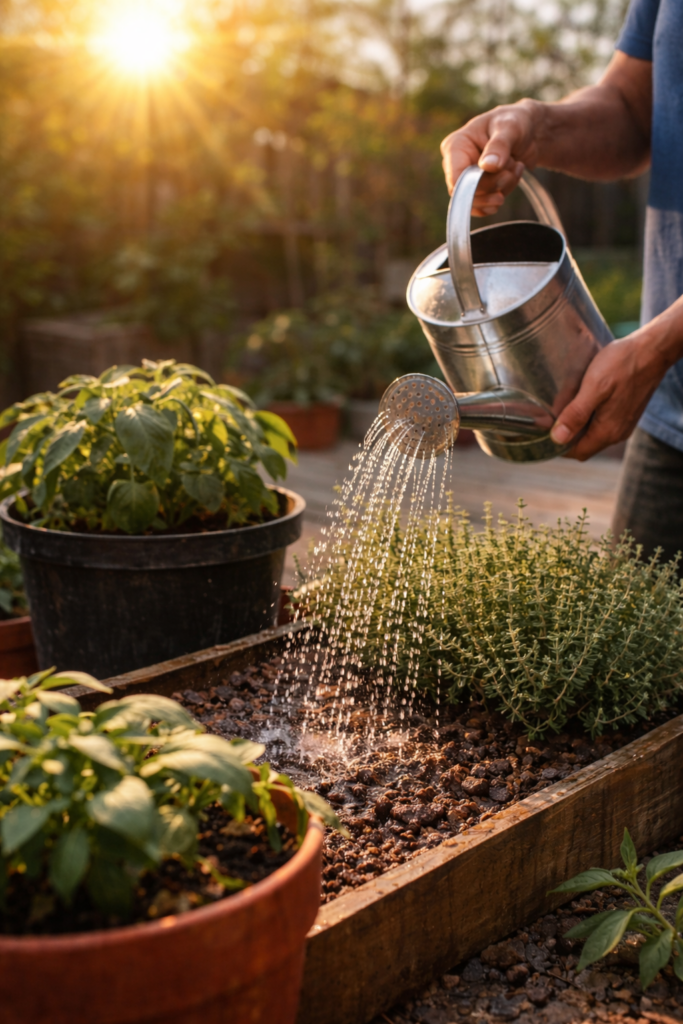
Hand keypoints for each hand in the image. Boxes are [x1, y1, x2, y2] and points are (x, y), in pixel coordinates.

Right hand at [440, 101, 540, 213]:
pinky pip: (485, 205)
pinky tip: (513, 176)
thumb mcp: (510, 128)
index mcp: (455, 146)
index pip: (456, 178)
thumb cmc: (516, 122)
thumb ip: (499, 145)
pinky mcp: (477, 189)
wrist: (528, 131)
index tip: (502, 176)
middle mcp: (456, 164)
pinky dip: (503, 194)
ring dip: (503, 188)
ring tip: (516, 167)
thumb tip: (487, 166)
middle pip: (467, 193)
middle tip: (513, 168)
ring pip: (479, 201)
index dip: (477, 186)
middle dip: (495, 185)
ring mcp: (466, 178)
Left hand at [549, 332, 668, 460]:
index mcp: (608, 431)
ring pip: (593, 434)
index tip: (542, 433)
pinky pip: (603, 424)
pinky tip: (581, 403)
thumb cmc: (623, 365)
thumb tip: (557, 438)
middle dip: (566, 437)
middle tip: (548, 420)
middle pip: (585, 445)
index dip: (558, 446)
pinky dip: (589, 418)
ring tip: (561, 410)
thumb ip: (576, 414)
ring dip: (577, 427)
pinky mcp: (626, 413)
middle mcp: (617, 432)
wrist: (652, 350)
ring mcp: (623, 423)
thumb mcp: (594, 387)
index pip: (577, 452)